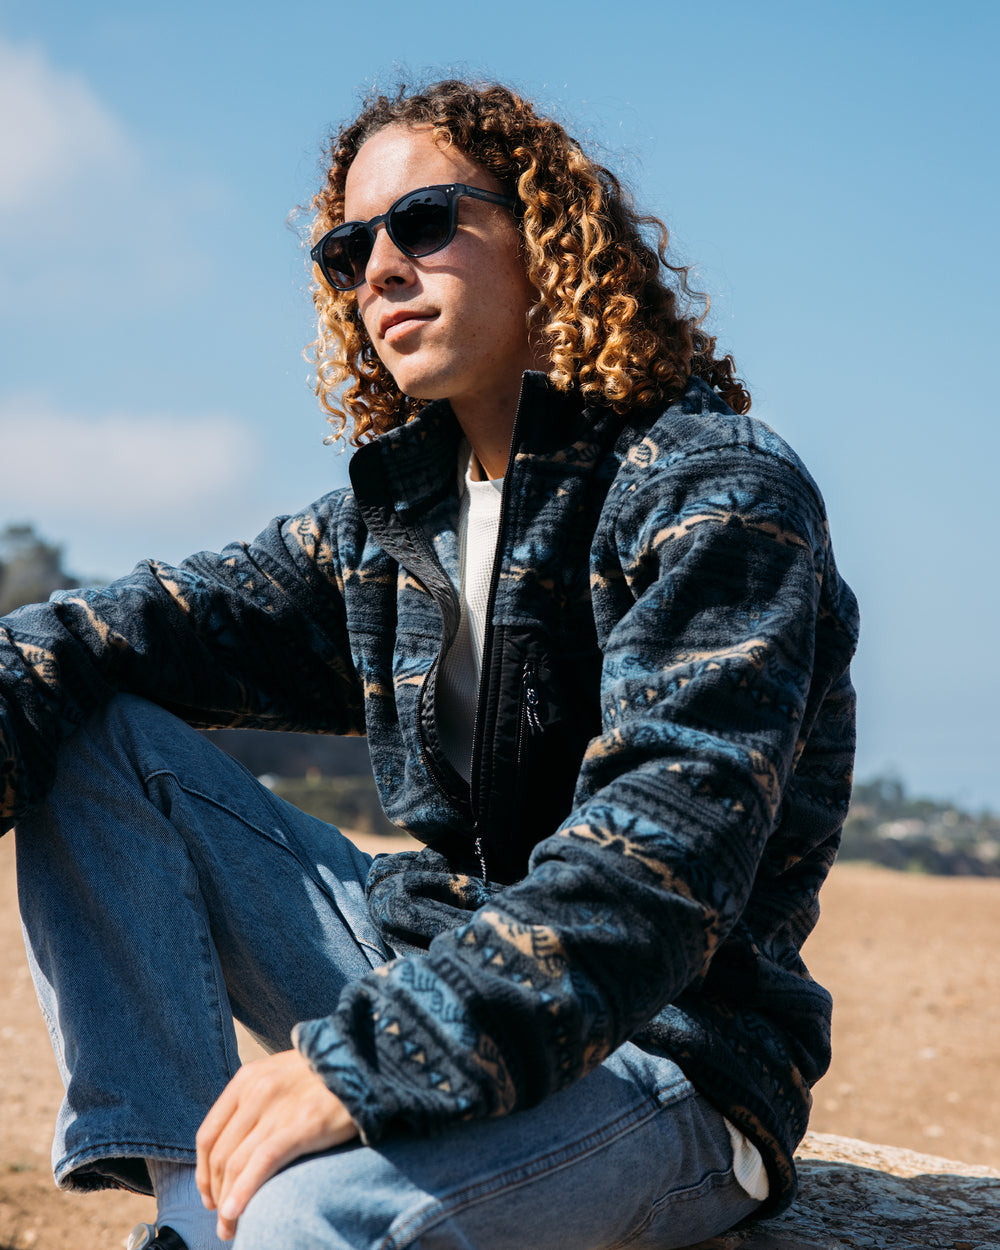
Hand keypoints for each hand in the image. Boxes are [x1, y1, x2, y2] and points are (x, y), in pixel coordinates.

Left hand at [195, 1048, 357, 1240]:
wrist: (364, 1061)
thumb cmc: (323, 1074)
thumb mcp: (280, 1072)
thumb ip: (256, 1098)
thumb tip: (237, 1144)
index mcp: (246, 1079)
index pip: (208, 1134)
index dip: (204, 1173)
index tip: (211, 1196)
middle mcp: (256, 1092)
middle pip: (220, 1155)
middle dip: (216, 1195)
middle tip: (224, 1220)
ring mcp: (277, 1108)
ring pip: (236, 1165)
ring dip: (228, 1205)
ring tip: (231, 1229)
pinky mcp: (301, 1125)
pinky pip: (262, 1163)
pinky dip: (244, 1192)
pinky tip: (235, 1213)